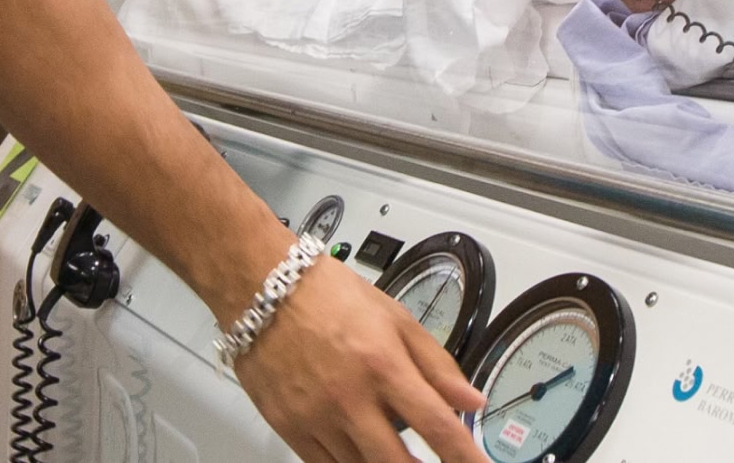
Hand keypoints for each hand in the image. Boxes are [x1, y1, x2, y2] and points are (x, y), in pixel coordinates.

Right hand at [234, 259, 483, 462]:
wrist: (262, 287)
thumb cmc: (327, 294)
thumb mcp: (395, 318)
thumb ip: (437, 364)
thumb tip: (471, 399)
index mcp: (383, 364)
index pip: (436, 425)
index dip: (464, 457)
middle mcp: (349, 397)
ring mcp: (316, 418)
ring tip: (399, 454)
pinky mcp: (288, 428)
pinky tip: (363, 456)